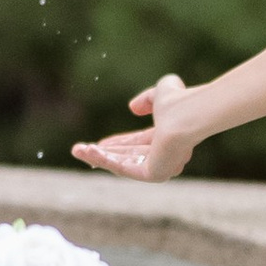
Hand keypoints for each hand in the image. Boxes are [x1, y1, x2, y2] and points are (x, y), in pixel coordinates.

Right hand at [72, 76, 198, 182]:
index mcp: (168, 139)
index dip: (117, 143)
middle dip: (104, 153)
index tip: (97, 142)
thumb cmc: (179, 101)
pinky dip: (104, 160)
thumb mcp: (162, 90)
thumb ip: (148, 97)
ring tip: (77, 150)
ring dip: (99, 157)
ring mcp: (160, 168)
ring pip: (122, 164)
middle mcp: (165, 156)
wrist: (188, 115)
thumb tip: (132, 108)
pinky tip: (87, 151)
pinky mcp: (153, 175)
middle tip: (80, 149)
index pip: (138, 144)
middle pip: (128, 157)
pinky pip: (124, 168)